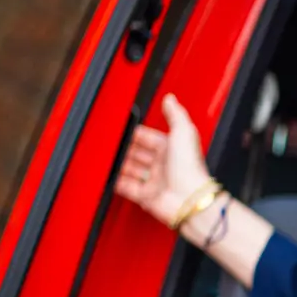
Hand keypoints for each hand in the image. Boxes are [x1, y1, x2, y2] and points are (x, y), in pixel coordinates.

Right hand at [115, 94, 214, 227]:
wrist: (188, 198)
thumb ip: (175, 114)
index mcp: (170, 149)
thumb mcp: (184, 132)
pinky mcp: (145, 196)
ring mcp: (153, 181)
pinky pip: (127, 187)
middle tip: (111, 144)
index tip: (121, 130)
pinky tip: (109, 176)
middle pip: (136, 153)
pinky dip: (116, 182)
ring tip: (106, 158)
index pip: (147, 137)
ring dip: (118, 164)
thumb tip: (170, 98)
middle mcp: (162, 165)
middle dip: (123, 148)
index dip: (134, 134)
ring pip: (130, 169)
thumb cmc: (189, 168)